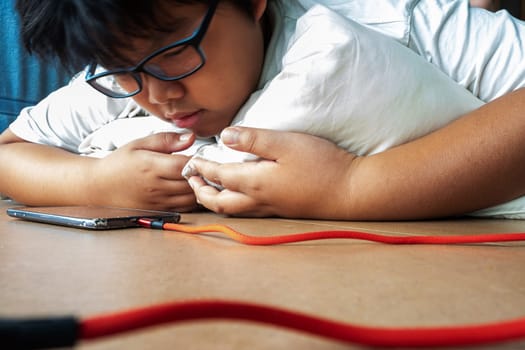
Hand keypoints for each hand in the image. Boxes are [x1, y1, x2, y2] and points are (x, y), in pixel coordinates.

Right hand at [90, 132, 198, 211]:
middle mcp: (155, 186)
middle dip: (200, 174)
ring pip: (190, 197)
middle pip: (190, 182)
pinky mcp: (158, 211)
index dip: (196, 161)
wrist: (99, 186)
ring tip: (197, 178)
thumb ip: (167, 140)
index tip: (199, 156)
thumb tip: (191, 137)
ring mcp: (158, 201)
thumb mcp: (139, 144)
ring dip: (198, 188)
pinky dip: (191, 199)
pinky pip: (183, 208)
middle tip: (203, 167)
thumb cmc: (119, 163)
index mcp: (151, 166)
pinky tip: (189, 190)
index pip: (184, 165)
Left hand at [187, 127, 356, 217]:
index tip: (190, 159)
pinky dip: (231, 204)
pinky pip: (246, 211)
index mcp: (255, 182)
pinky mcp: (281, 210)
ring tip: (208, 187)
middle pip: (219, 202)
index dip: (201, 167)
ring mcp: (270, 208)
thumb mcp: (287, 143)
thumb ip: (254, 139)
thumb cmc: (322, 165)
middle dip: (200, 191)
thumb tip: (225, 136)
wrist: (350, 191)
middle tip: (191, 178)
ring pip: (232, 210)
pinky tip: (237, 194)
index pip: (219, 175)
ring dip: (214, 200)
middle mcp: (258, 201)